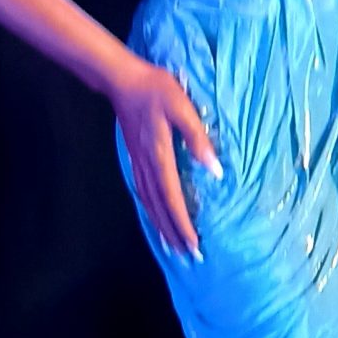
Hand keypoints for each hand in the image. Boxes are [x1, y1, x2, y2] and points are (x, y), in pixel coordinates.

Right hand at [109, 53, 221, 257]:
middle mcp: (147, 166)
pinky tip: (156, 217)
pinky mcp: (136, 159)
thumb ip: (197, 139)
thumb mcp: (182, 108)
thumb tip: (215, 170)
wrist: (123, 80)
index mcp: (160, 156)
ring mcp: (139, 164)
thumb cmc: (156, 90)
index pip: (173, 198)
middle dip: (173, 233)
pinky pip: (143, 194)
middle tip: (188, 256)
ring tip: (172, 246)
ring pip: (150, 204)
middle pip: (160, 208)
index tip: (194, 245)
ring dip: (161, 226)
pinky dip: (151, 211)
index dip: (183, 224)